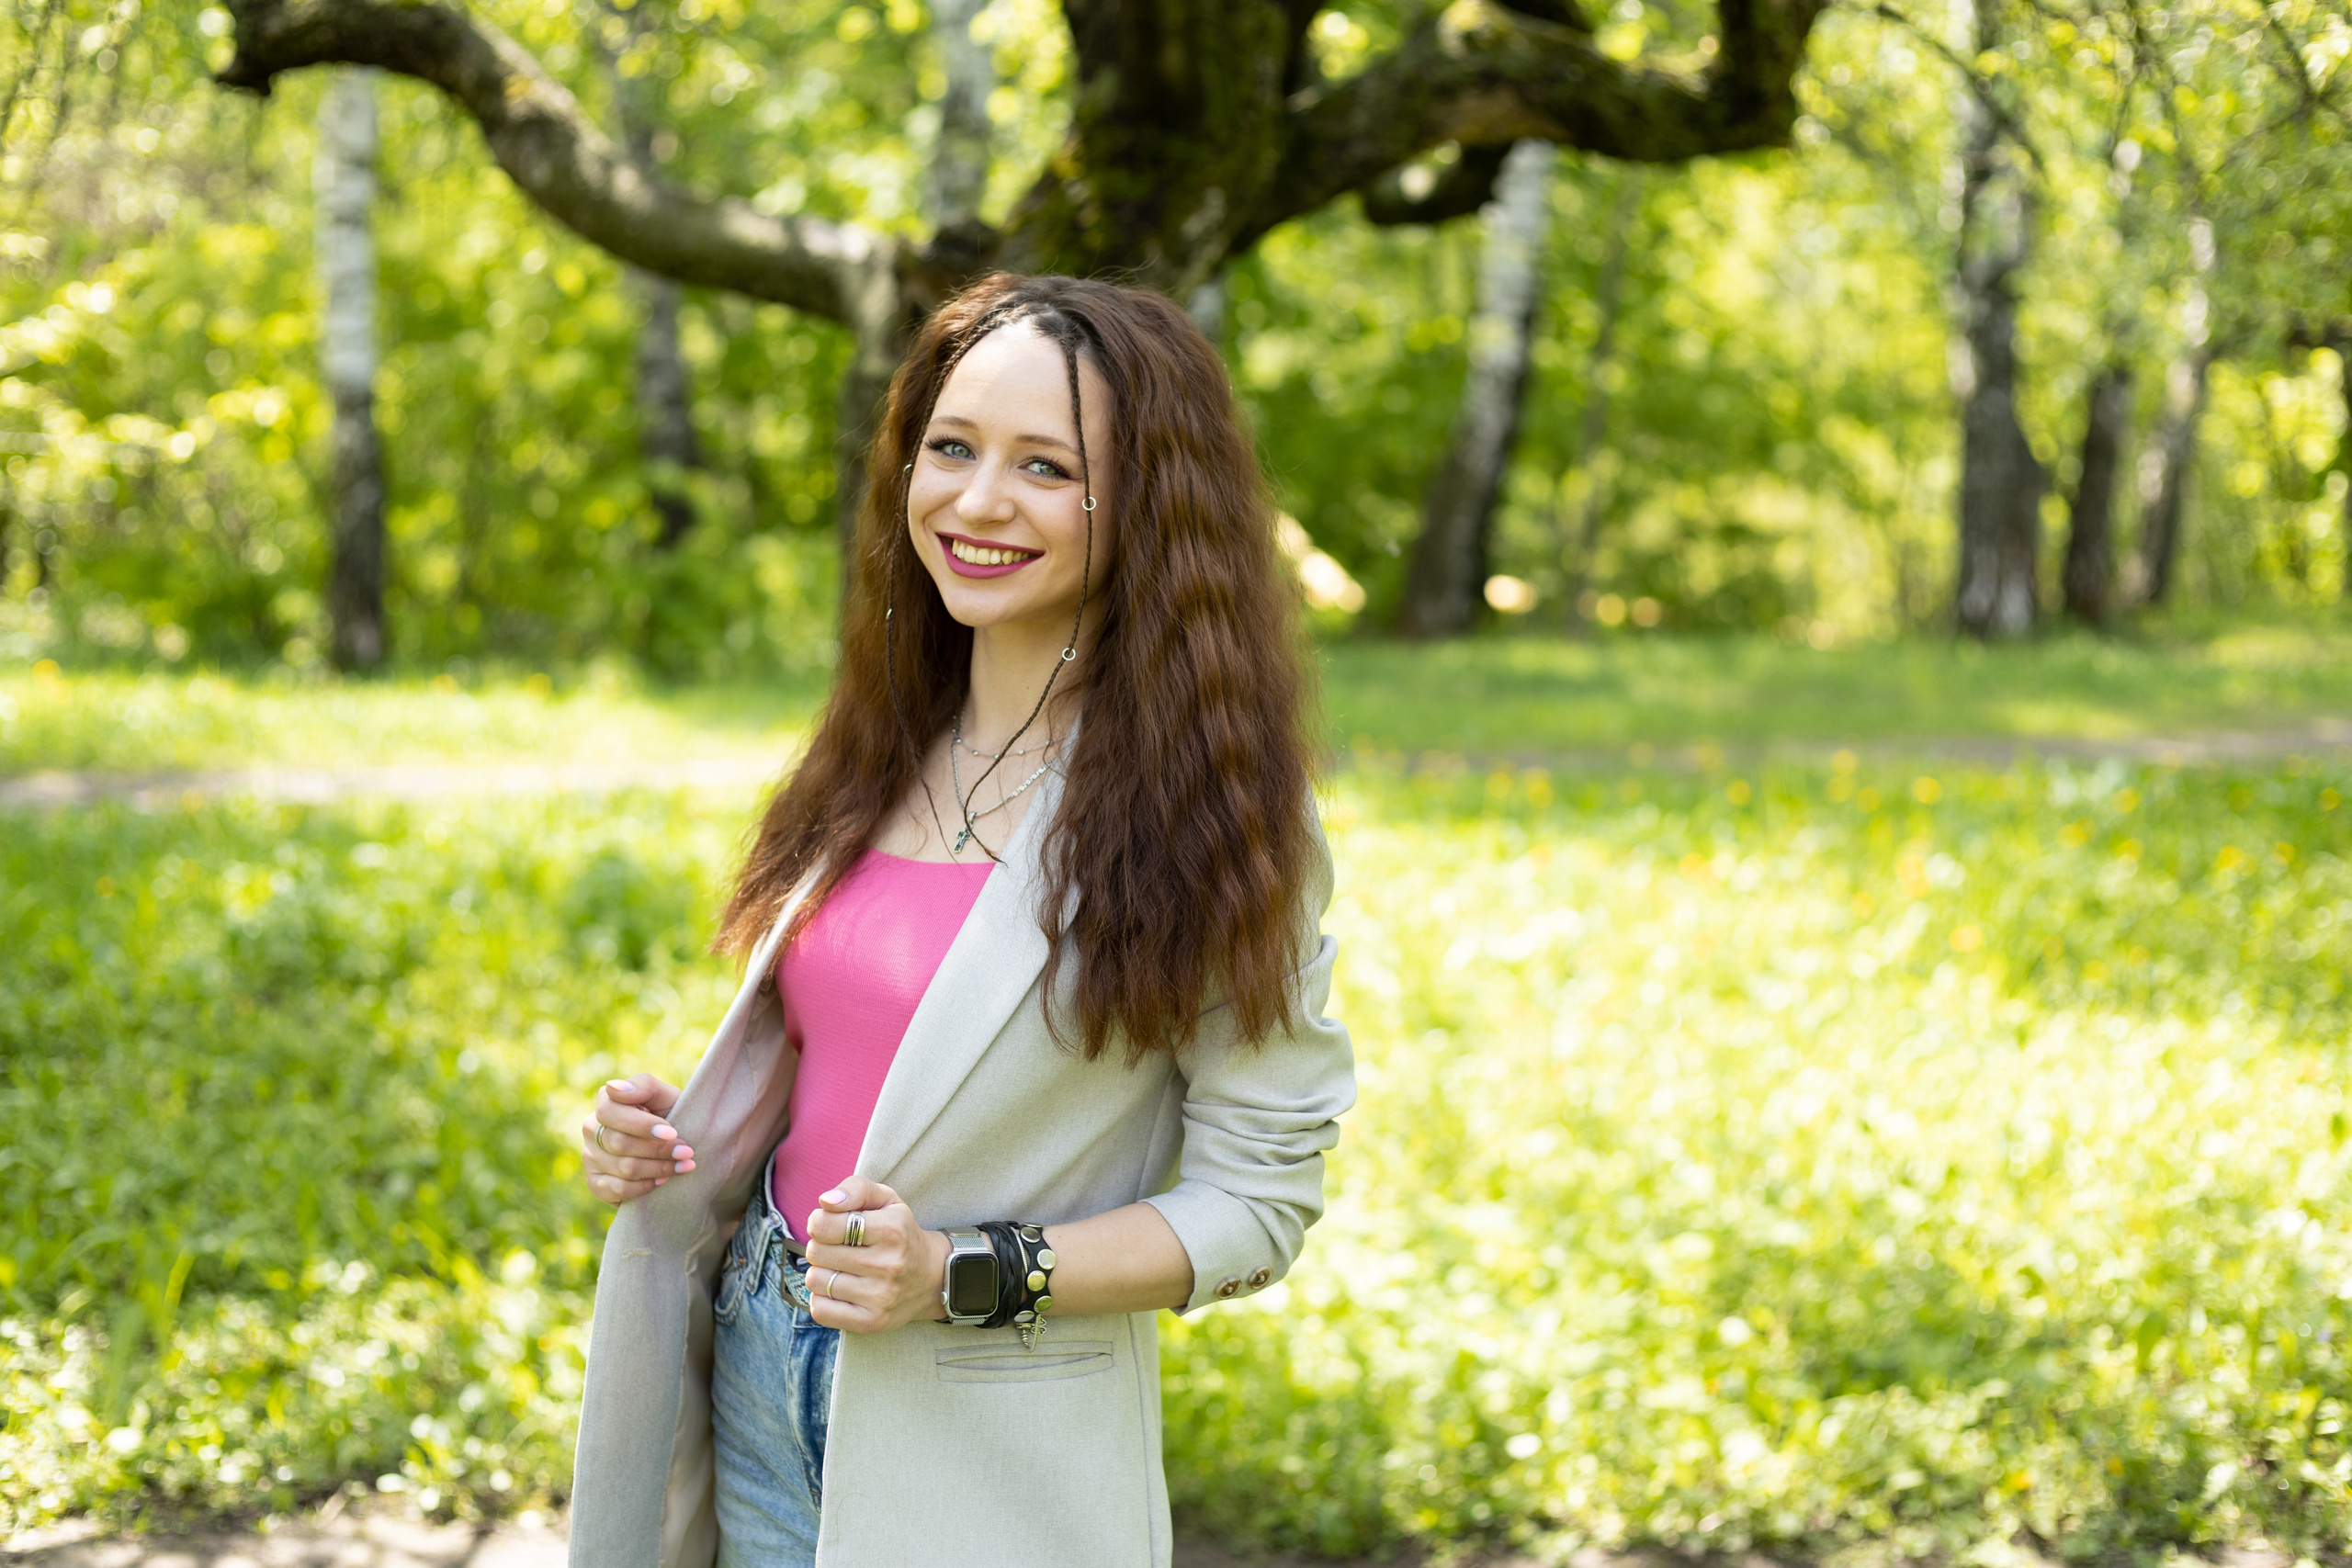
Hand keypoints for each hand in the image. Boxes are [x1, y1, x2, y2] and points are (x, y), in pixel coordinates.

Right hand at [580, 1073, 693, 1206]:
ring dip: (659, 1168)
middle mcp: (591, 1128)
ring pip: (623, 1168)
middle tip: (686, 1152)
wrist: (677, 1146)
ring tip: (683, 1165)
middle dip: (658, 1149)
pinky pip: (617, 1189)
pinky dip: (645, 1187)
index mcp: (606, 1102)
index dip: (641, 1125)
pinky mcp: (595, 1183)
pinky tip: (663, 1180)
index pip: (608, 1112)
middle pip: (619, 1143)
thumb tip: (614, 1087)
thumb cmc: (670, 1115)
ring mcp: (590, 1157)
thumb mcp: (666, 1097)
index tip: (671, 1132)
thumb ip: (643, 1086)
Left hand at [801, 1176, 948, 1334]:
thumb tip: (825, 1202)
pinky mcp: (871, 1322)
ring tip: (841, 1269)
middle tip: (838, 1248)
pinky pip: (820, 1310)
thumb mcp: (887, 1200)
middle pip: (817, 1252)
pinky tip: (839, 1290)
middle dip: (821, 1246)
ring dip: (821, 1272)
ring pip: (815, 1280)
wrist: (932, 1278)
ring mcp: (880, 1297)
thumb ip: (855, 1189)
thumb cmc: (901, 1233)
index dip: (819, 1222)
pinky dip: (822, 1298)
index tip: (830, 1225)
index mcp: (891, 1230)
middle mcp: (888, 1265)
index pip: (824, 1225)